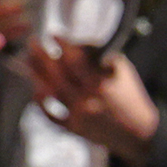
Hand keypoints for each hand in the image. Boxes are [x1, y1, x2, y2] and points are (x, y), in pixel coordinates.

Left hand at [20, 34, 160, 160]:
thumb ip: (99, 56)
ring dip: (36, 75)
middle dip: (42, 56)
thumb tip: (74, 43)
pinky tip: (35, 90)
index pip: (75, 59)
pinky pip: (51, 117)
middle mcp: (86, 99)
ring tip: (27, 61)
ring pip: (49, 93)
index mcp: (100, 83)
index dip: (62, 44)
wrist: (138, 132)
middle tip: (32, 42)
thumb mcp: (121, 70)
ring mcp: (78, 116)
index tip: (53, 34)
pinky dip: (41, 104)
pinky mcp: (73, 129)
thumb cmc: (130, 96)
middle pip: (56, 74)